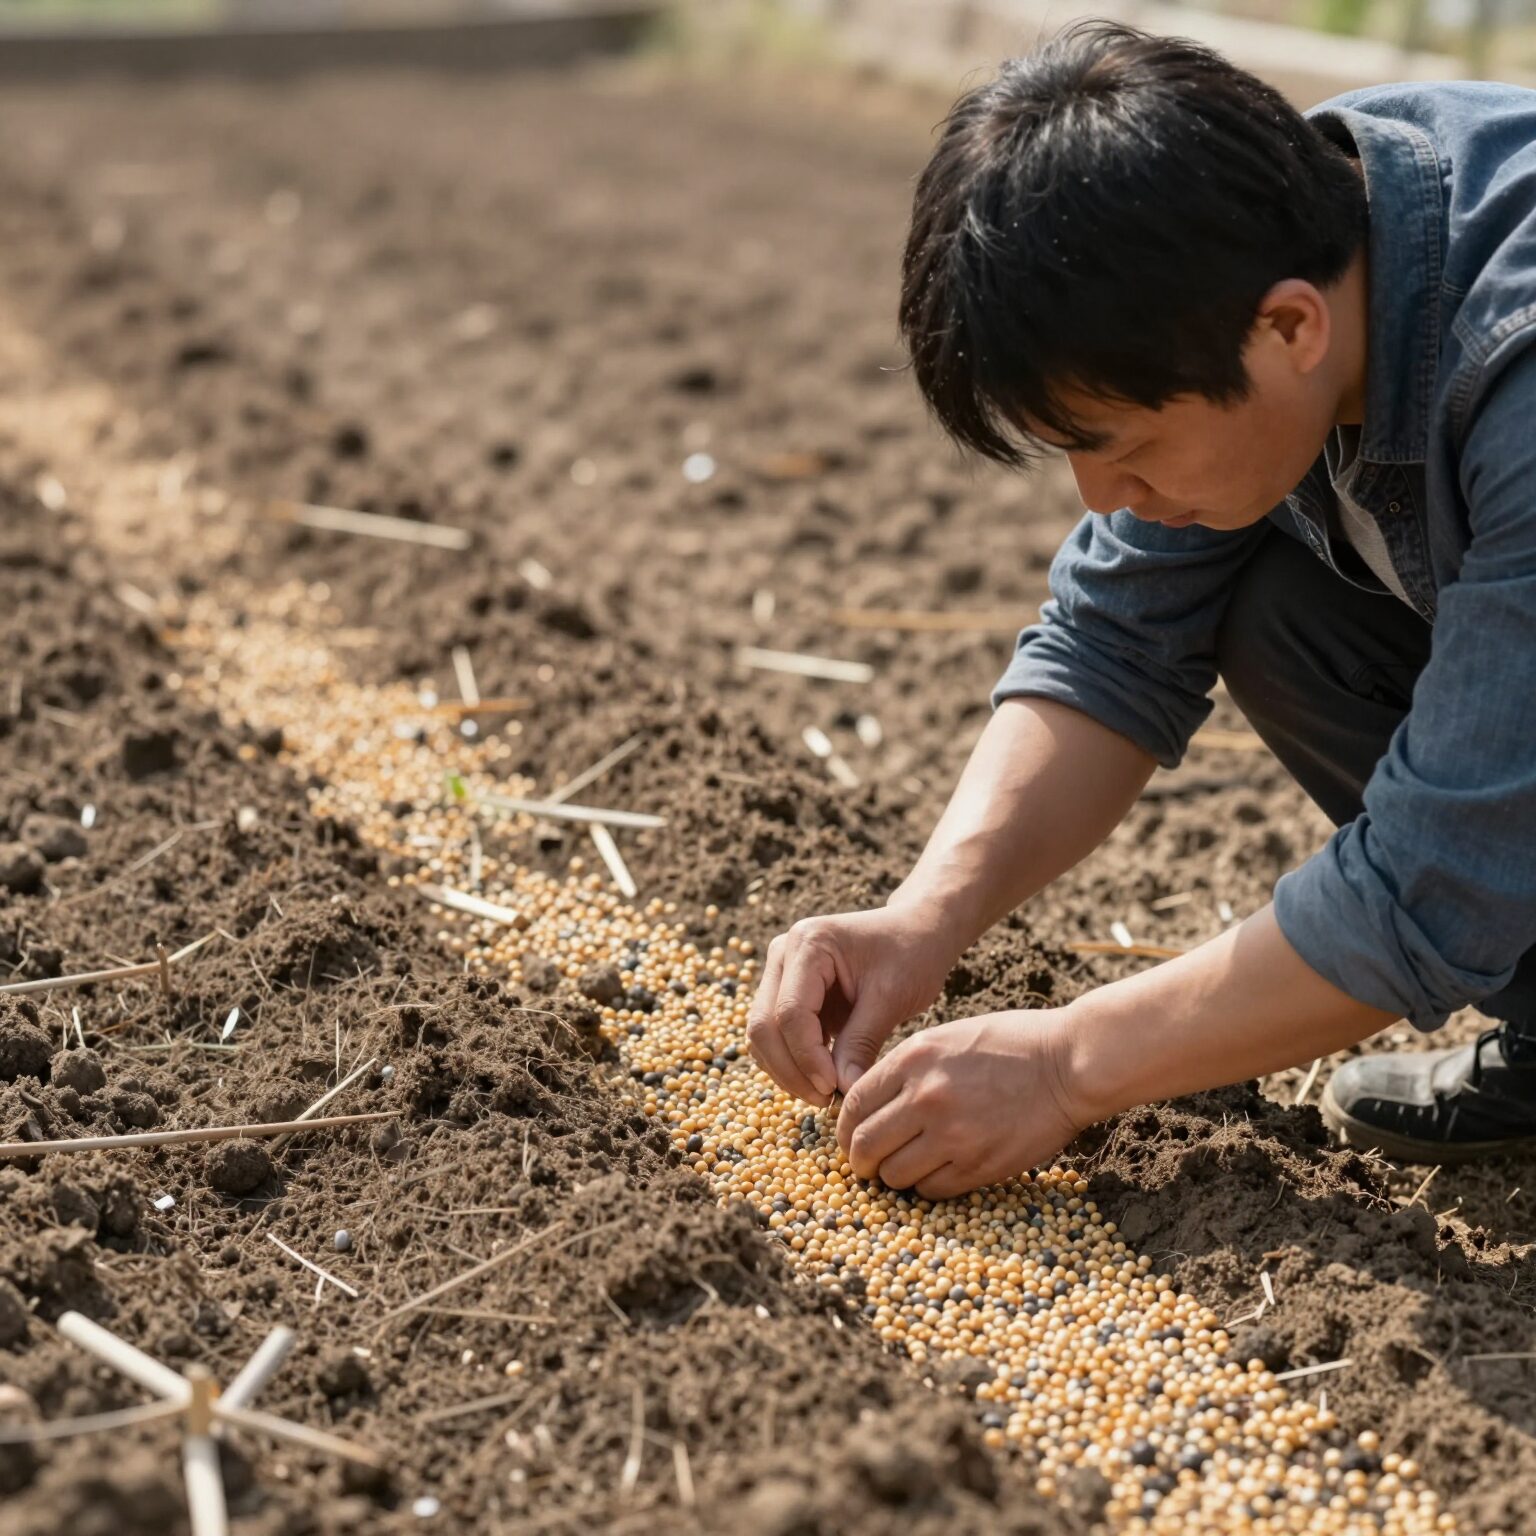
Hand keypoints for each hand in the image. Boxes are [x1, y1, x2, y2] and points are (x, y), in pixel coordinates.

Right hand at [746, 906, 959, 1105]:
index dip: (807, 1057)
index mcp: (810, 943)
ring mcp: (780, 970)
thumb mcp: (892, 998)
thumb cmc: (911, 954)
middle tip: (826, 1100)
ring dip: (787, 1070)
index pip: (790, 1012)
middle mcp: (784, 953)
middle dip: (791, 1070)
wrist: (917, 931)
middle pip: (764, 1024)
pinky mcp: (786, 990)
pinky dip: (792, 1062)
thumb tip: (842, 1091)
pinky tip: (823, 1079)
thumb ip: (862, 1043)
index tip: (834, 1090)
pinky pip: (775, 1034)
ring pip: (763, 1034)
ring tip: (826, 1094)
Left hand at [836, 1008, 1087, 1198]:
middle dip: (859, 1161)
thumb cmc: (1011, 1044)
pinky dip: (927, 1186)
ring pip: (894, 1175)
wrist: (1069, 1063)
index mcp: (914, 1059)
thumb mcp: (947, 1038)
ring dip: (893, 1176)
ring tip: (905, 1168)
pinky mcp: (979, 1165)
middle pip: (865, 1145)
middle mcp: (926, 1097)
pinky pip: (932, 1190)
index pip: (854, 1105)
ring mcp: (952, 1135)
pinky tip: (939, 1171)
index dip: (844, 1128)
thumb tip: (868, 1104)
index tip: (849, 1138)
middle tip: (867, 1165)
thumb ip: (906, 1068)